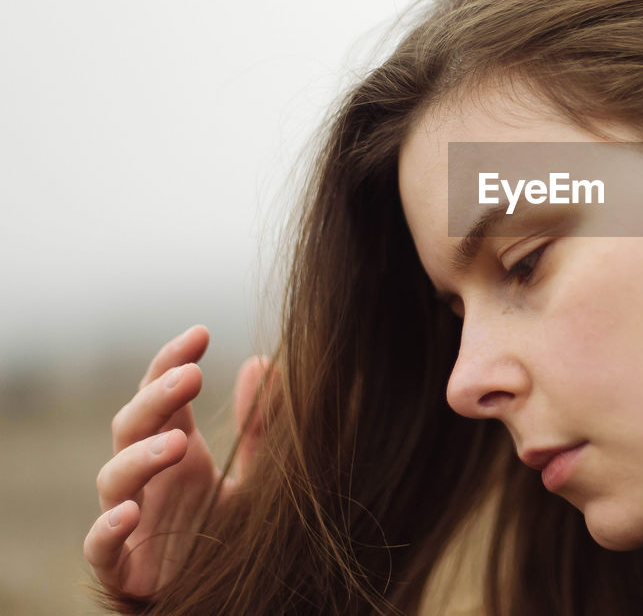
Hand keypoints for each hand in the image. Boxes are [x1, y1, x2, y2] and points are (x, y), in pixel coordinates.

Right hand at [83, 325, 277, 598]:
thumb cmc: (230, 531)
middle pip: (133, 425)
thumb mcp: (258, 476)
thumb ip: (262, 426)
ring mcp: (130, 520)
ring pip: (112, 480)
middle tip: (192, 375)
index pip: (162, 395)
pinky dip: (109, 528)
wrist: (223, 602)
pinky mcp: (121, 568)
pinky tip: (131, 513)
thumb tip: (263, 362)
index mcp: (177, 451)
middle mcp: (149, 480)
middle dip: (156, 398)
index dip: (172, 362)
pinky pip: (100, 547)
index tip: (200, 332)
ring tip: (179, 443)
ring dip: (140, 457)